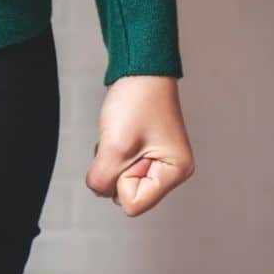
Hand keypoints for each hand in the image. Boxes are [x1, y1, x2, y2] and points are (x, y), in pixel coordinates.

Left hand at [85, 75, 195, 216]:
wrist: (139, 70)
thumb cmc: (137, 100)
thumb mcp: (115, 147)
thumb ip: (102, 180)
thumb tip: (98, 189)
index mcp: (175, 172)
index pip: (133, 204)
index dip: (121, 179)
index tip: (130, 151)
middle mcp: (170, 171)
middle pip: (125, 193)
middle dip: (115, 169)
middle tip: (125, 142)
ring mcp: (156, 162)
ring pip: (118, 180)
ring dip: (111, 159)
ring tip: (124, 134)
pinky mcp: (143, 153)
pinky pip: (118, 167)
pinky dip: (111, 153)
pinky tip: (120, 134)